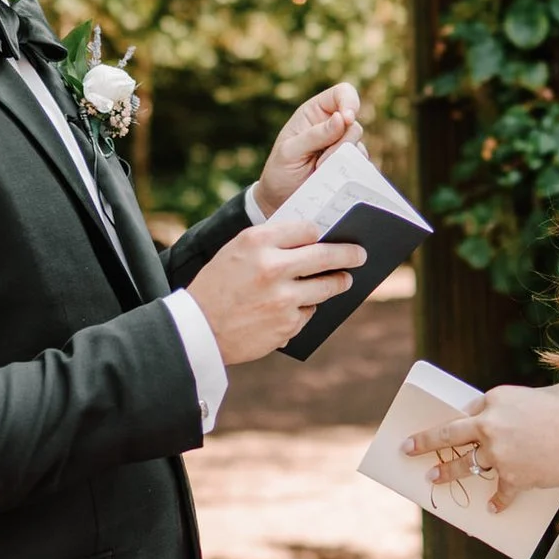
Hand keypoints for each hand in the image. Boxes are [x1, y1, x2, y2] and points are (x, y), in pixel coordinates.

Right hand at [187, 219, 368, 365]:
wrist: (198, 329)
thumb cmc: (218, 285)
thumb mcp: (236, 250)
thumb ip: (270, 241)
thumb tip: (313, 237)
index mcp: (257, 242)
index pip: (307, 228)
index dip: (320, 232)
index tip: (329, 235)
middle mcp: (272, 268)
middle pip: (326, 256)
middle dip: (349, 255)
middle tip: (360, 254)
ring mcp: (283, 299)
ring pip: (326, 287)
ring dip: (338, 282)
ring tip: (343, 280)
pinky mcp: (287, 325)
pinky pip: (309, 312)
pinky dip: (306, 308)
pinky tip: (296, 306)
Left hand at [252, 83, 362, 218]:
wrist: (281, 200)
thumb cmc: (280, 171)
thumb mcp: (290, 152)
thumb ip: (315, 135)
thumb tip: (342, 118)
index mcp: (314, 113)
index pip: (341, 93)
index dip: (349, 101)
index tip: (347, 118)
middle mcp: (331, 125)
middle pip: (354, 123)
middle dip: (340, 143)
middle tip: (320, 162)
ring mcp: (341, 146)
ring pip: (359, 145)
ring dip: (341, 160)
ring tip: (319, 171)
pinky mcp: (348, 164)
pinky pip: (361, 163)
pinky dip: (349, 171)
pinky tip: (332, 178)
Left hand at [404, 384, 558, 512]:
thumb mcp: (534, 398)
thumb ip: (508, 408)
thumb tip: (487, 420)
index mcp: (495, 400)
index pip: (467, 412)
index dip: (456, 423)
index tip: (437, 431)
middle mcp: (491, 425)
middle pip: (449, 435)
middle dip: (424, 443)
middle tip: (408, 448)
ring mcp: (500, 454)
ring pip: (466, 466)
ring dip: (448, 473)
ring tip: (433, 479)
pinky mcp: (513, 477)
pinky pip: (500, 494)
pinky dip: (497, 502)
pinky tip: (491, 508)